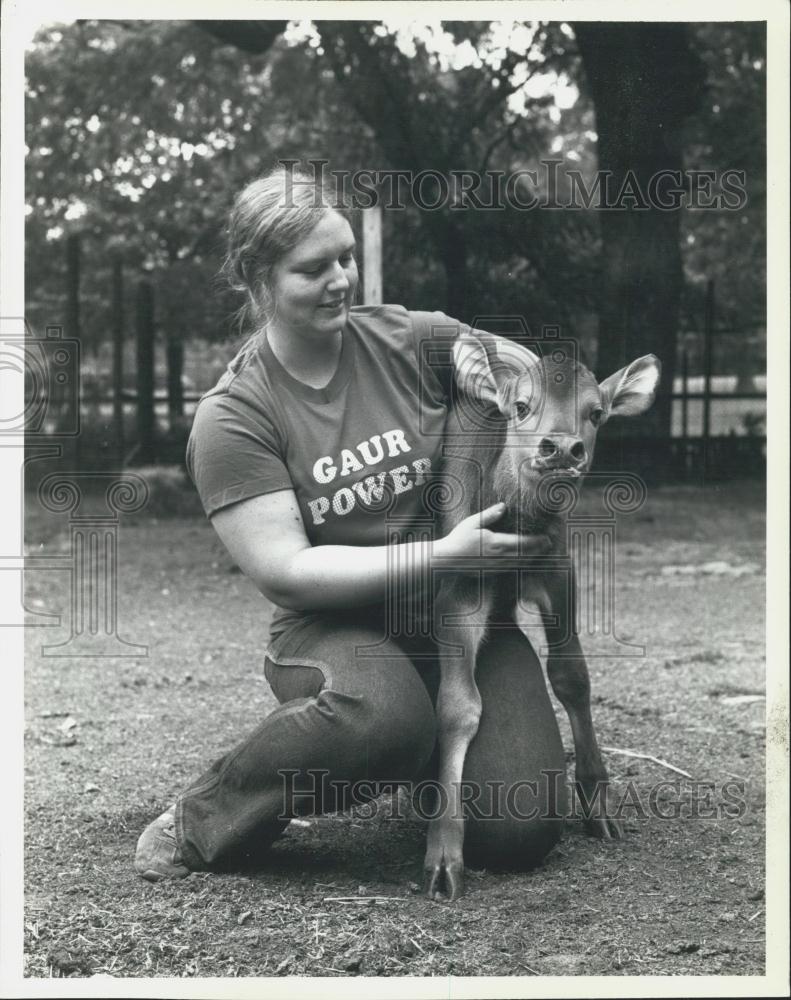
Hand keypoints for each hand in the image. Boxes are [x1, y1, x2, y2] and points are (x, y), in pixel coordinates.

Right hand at [434, 502, 549, 567]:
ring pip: (521, 563)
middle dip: (539, 548)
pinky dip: (523, 564)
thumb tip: (504, 506)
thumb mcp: (472, 523)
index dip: (536, 540)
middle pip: (525, 554)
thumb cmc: (457, 540)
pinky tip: (526, 561)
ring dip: (533, 557)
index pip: (522, 542)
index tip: (547, 536)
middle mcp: (499, 557)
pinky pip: (513, 568)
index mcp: (495, 543)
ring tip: (543, 551)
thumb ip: (489, 515)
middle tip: (550, 543)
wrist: (446, 560)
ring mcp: (497, 566)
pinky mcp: (493, 572)